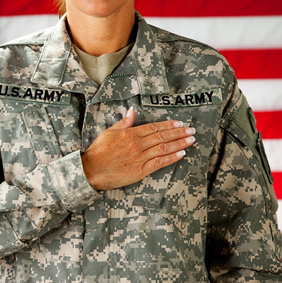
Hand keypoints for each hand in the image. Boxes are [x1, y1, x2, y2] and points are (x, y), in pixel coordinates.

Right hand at [81, 107, 195, 189]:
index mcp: (130, 134)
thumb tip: (132, 111)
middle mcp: (137, 144)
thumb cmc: (98, 152)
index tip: (179, 123)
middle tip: (191, 130)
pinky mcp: (140, 171)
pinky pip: (159, 163)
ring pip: (164, 148)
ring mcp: (139, 158)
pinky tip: (181, 154)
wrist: (90, 171)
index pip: (154, 127)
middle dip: (179, 133)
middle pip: (162, 136)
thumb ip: (123, 122)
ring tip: (191, 140)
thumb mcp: (108, 132)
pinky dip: (171, 158)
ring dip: (179, 143)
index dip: (169, 125)